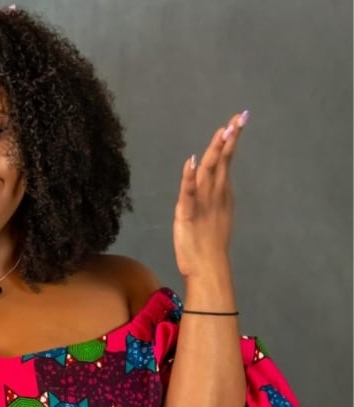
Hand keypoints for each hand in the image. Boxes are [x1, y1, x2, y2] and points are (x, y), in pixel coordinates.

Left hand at [173, 111, 248, 279]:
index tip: (238, 120)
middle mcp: (214, 194)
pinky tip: (191, 163)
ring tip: (222, 132)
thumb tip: (216, 176)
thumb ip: (214, 194)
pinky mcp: (188, 214)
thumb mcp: (213, 212)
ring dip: (214, 151)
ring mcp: (202, 203)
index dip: (231, 140)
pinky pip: (188, 193)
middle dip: (229, 138)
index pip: (225, 160)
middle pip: (221, 161)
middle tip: (239, 118)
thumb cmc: (208, 243)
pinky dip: (189, 177)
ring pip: (208, 172)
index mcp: (220, 193)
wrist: (207, 267)